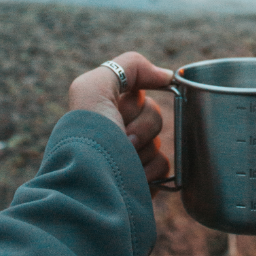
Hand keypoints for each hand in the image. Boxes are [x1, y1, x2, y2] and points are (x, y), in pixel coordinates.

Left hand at [68, 52, 173, 185]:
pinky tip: (133, 176)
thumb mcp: (94, 87)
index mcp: (105, 110)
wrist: (90, 189)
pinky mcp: (143, 181)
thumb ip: (129, 66)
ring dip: (144, 150)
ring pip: (160, 142)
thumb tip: (167, 76)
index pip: (139, 94)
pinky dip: (150, 171)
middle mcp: (117, 132)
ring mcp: (131, 157)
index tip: (122, 109)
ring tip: (122, 161)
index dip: (135, 102)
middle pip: (154, 115)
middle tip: (122, 137)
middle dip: (142, 126)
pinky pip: (164, 167)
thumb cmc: (89, 136)